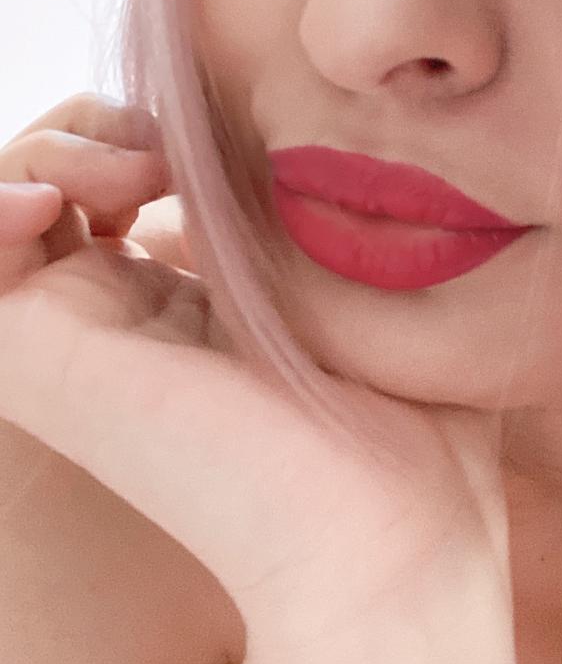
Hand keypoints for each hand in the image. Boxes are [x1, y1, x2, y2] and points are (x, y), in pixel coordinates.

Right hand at [0, 94, 511, 661]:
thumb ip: (316, 228)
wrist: (386, 538)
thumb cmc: (417, 435)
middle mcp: (133, 324)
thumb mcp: (375, 298)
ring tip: (138, 165)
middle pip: (75, 184)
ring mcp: (83, 340)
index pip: (143, 194)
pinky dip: (4, 196)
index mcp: (204, 313)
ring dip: (64, 147)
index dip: (168, 133)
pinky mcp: (41, 354)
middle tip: (169, 143)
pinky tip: (77, 197)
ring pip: (22, 197)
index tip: (232, 132)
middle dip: (106, 125)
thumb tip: (264, 159)